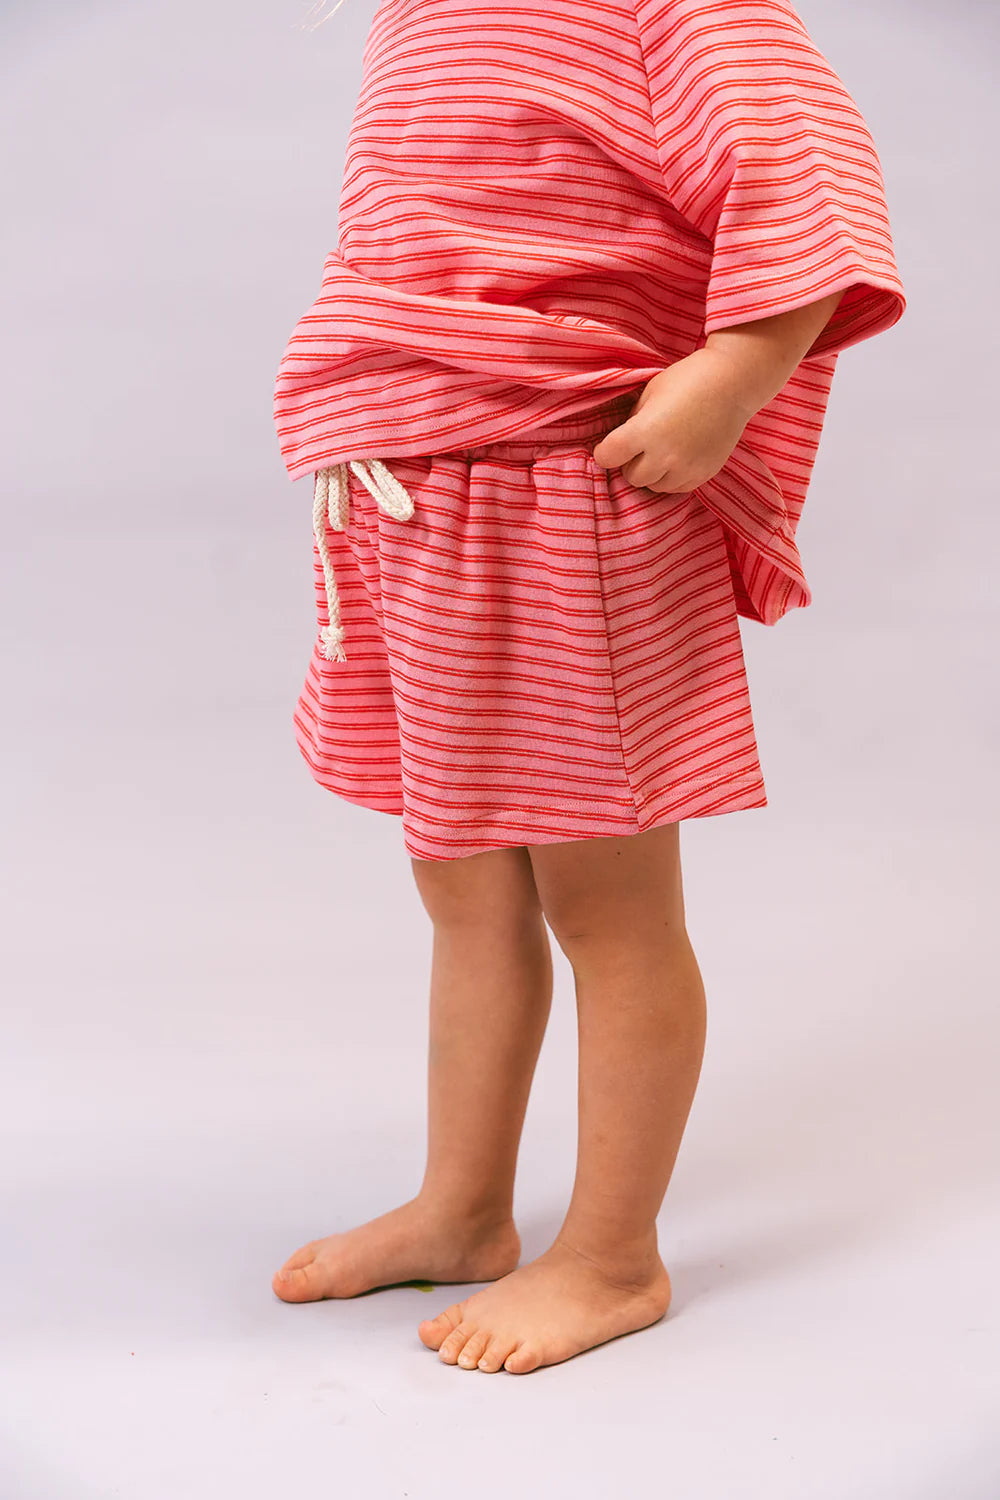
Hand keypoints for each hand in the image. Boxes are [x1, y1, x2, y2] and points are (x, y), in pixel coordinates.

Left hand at [590, 347, 756, 492]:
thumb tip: (622, 441)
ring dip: (652, 472)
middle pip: (631, 476)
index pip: (607, 457)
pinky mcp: (703, 474)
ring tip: (662, 451)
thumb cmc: (688, 379)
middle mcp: (664, 455)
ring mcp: (686, 468)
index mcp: (645, 431)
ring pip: (654, 486)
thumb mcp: (650, 393)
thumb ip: (632, 421)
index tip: (609, 447)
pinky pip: (677, 488)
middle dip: (630, 462)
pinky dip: (672, 477)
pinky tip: (679, 457)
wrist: (733, 383)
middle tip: (641, 446)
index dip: (604, 452)